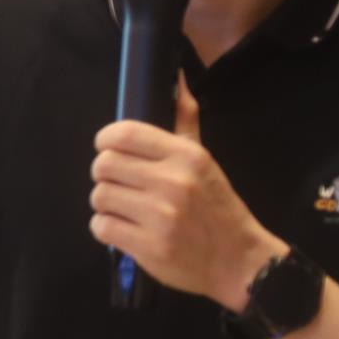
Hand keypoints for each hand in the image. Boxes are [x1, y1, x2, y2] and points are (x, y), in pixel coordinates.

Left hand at [90, 80, 282, 308]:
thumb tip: (176, 78)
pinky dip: (106, 228)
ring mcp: (160, 217)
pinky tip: (124, 228)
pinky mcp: (149, 247)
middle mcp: (172, 182)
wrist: (238, 260)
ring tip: (124, 208)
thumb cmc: (216, 206)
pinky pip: (102, 227)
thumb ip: (184, 120)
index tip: (109, 149)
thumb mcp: (204, 159)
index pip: (124, 133)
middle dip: (104, 174)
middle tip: (118, 183)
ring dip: (105, 203)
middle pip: (104, 164)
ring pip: (100, 196)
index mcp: (185, 155)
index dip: (105, 140)